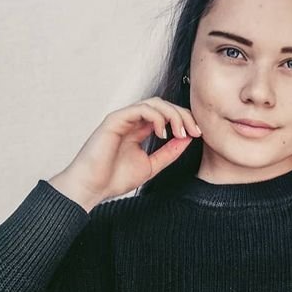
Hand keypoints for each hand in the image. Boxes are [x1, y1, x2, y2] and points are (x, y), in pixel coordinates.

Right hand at [48, 97, 201, 210]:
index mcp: (140, 130)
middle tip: (195, 130)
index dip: (185, 120)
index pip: (166, 115)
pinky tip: (163, 133)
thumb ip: (169, 153)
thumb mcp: (151, 165)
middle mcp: (132, 122)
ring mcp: (123, 119)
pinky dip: (156, 117)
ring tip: (180, 132)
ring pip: (154, 103)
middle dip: (183, 115)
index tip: (198, 134)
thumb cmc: (115, 179)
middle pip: (164, 105)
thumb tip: (187, 139)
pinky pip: (140, 109)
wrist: (92, 188)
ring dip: (173, 115)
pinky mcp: (114, 120)